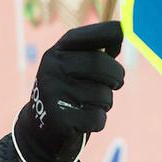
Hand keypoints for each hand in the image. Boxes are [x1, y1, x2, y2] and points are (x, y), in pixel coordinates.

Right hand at [12, 21, 124, 161]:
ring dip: (106, 103)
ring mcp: (53, 92)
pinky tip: (84, 121)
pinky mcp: (59, 119)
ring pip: (103, 95)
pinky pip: (97, 118)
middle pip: (101, 64)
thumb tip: (122, 30)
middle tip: (116, 84)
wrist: (39, 131)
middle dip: (117, 76)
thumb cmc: (69, 94)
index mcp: (56, 53)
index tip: (122, 35)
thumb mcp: (76, 69)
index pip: (88, 36)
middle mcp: (52, 68)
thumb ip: (97, 52)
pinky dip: (98, 121)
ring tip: (91, 104)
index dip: (110, 32)